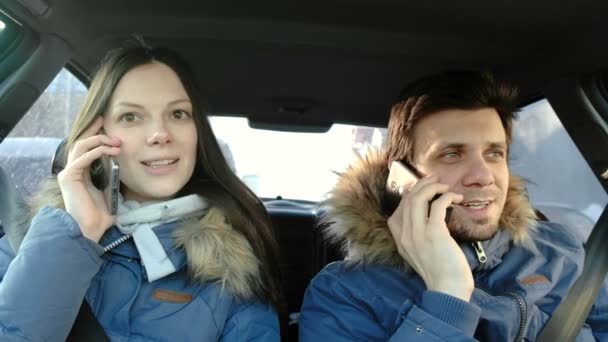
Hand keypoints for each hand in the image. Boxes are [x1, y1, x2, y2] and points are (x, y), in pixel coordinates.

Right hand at [57, 117, 120, 241]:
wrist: (89, 229)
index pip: (86, 148)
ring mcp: (69, 173)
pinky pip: (82, 158)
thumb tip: (123, 167)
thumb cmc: (100, 215)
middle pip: (81, 142)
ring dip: (99, 141)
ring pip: (81, 146)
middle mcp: (72, 170)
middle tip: (108, 124)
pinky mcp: (69, 177)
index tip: (107, 126)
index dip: (95, 135)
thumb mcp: (109, 191)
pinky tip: (109, 151)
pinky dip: (96, 152)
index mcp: (81, 172)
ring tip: (116, 142)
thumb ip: (111, 178)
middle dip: (95, 131)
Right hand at [387, 176, 473, 300]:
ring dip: (433, 187)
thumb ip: (416, 236)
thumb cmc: (439, 272)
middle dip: (421, 185)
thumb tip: (428, 216)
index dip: (410, 195)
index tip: (423, 190)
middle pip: (408, 199)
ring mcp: (418, 233)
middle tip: (435, 179)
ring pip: (419, 197)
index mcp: (399, 240)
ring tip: (444, 186)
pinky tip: (456, 198)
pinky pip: (438, 204)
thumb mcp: (418, 254)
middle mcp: (405, 234)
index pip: (398, 210)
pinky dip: (447, 196)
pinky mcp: (435, 233)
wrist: (447, 289)